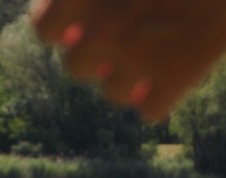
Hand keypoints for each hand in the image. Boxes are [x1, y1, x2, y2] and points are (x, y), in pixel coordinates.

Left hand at [30, 0, 225, 120]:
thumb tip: (78, 29)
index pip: (45, 29)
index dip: (64, 27)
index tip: (85, 20)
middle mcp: (102, 29)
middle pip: (76, 66)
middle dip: (96, 55)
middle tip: (126, 33)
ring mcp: (138, 57)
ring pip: (113, 92)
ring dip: (130, 76)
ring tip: (161, 44)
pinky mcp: (176, 78)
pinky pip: (150, 109)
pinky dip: (162, 95)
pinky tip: (180, 63)